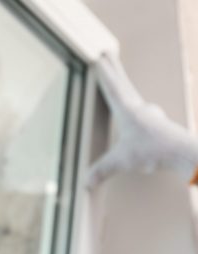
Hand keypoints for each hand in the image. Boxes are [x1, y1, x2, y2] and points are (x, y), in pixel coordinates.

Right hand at [86, 54, 197, 188]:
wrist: (185, 154)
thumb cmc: (155, 151)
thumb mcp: (122, 162)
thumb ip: (102, 170)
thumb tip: (86, 182)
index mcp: (127, 111)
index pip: (112, 87)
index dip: (104, 73)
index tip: (99, 56)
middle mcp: (140, 108)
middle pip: (124, 83)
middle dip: (114, 69)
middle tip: (108, 53)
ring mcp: (151, 115)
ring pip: (133, 94)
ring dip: (125, 85)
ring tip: (119, 81)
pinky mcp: (158, 124)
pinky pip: (141, 110)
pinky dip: (134, 105)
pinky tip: (136, 114)